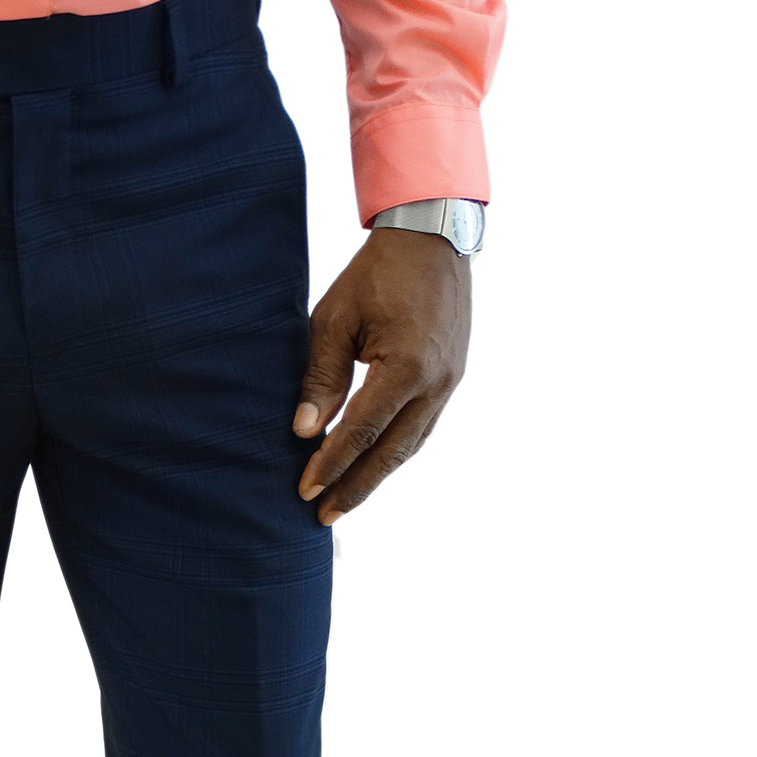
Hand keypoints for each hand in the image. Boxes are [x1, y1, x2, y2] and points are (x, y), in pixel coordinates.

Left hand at [293, 228, 471, 523]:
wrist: (432, 238)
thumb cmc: (377, 274)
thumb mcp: (335, 318)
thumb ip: (321, 376)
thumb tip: (304, 430)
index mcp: (406, 367)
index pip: (360, 432)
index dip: (330, 465)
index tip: (305, 491)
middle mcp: (435, 383)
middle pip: (390, 453)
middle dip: (355, 488)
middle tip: (323, 518)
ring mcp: (449, 383)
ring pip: (410, 445)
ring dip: (376, 476)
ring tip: (344, 501)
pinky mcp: (451, 378)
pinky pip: (422, 427)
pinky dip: (395, 452)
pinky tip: (373, 466)